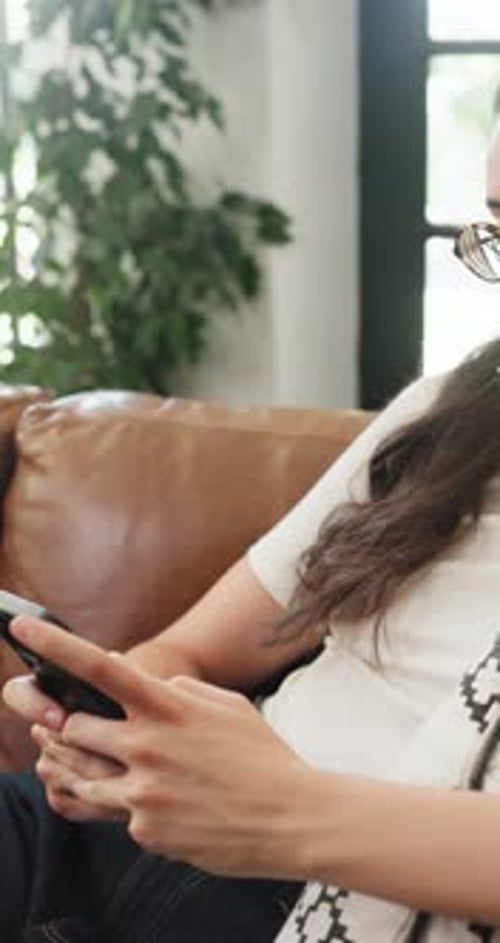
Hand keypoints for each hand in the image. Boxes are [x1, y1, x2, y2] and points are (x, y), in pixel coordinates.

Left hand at [8, 615, 315, 878]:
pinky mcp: (144, 830)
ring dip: (81, 765)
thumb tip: (139, 679)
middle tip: (79, 725)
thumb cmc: (262, 755)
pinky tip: (164, 804)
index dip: (54, 645)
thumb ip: (178, 689)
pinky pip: (116, 812)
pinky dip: (129, 805)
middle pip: (72, 727)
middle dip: (69, 725)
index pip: (98, 668)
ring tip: (102, 762)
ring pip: (79, 774)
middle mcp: (147, 746)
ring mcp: (142, 791)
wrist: (290, 818)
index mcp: (167, 707)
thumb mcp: (226, 706)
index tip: (19, 629)